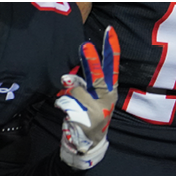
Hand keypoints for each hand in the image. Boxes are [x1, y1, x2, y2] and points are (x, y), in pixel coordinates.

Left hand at [55, 25, 118, 169]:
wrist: (88, 143)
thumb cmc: (91, 114)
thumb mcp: (93, 97)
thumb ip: (85, 82)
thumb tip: (70, 77)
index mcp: (111, 91)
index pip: (112, 68)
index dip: (111, 50)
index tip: (110, 32)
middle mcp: (107, 100)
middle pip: (98, 77)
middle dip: (91, 62)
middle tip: (85, 46)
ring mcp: (98, 111)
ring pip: (76, 90)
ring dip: (69, 94)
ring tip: (73, 103)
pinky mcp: (86, 120)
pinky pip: (66, 103)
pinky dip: (63, 105)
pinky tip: (70, 115)